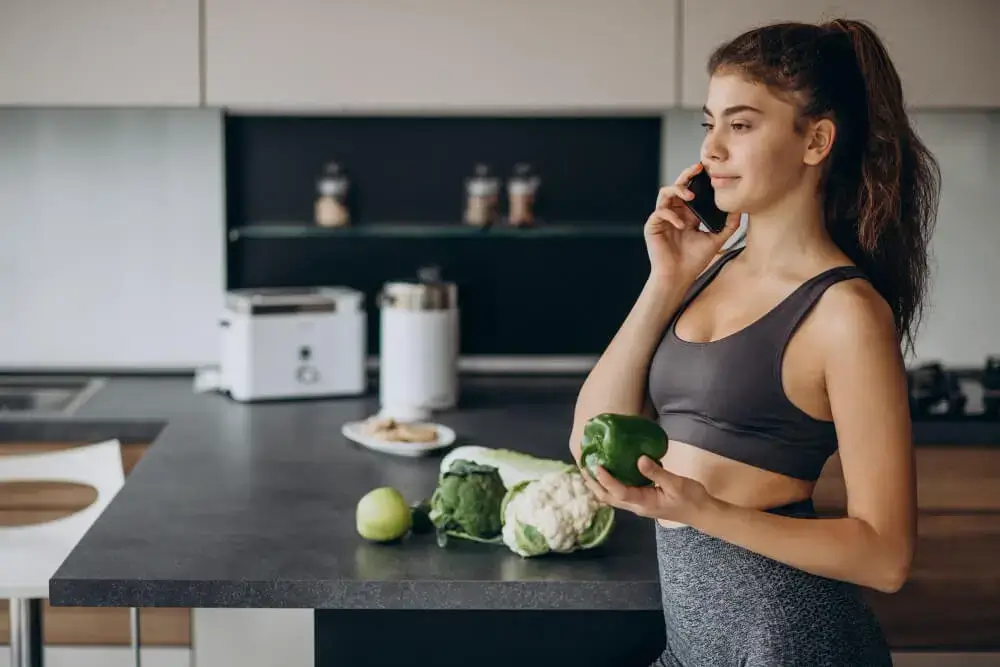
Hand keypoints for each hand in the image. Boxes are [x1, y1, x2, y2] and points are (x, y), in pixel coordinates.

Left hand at [581, 455, 712, 524]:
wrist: (702, 512)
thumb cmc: (691, 498)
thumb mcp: (676, 483)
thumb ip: (657, 472)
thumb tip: (640, 459)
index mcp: (643, 503)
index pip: (619, 492)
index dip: (606, 480)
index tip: (596, 466)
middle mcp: (636, 506)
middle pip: (608, 497)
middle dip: (594, 484)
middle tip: (582, 467)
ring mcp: (638, 505)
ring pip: (612, 497)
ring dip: (599, 485)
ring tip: (589, 469)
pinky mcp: (642, 500)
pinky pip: (620, 493)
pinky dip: (609, 484)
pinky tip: (608, 472)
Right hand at [645, 162, 742, 286]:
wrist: (679, 277)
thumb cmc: (694, 261)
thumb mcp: (716, 240)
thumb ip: (728, 225)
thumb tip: (741, 209)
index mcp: (688, 215)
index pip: (693, 191)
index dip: (699, 180)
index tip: (711, 171)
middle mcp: (675, 213)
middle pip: (678, 186)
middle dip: (687, 175)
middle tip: (699, 168)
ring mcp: (663, 219)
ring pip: (665, 193)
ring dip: (678, 190)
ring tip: (690, 196)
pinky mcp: (653, 226)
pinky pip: (660, 212)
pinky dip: (671, 215)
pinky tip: (682, 224)